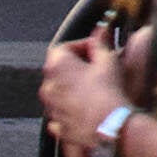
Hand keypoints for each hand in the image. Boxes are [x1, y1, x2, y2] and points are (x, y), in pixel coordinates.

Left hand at [33, 36, 129, 156]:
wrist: (109, 125)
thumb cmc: (107, 92)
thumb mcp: (107, 60)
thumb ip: (99, 42)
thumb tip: (99, 31)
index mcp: (57, 66)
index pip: (63, 47)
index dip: (82, 45)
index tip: (96, 48)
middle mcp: (48, 86)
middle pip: (60, 69)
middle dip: (77, 66)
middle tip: (98, 66)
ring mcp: (50, 108)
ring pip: (60, 91)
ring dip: (74, 86)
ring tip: (96, 87)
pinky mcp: (57, 125)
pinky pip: (61, 111)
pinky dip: (71, 108)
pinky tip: (88, 106)